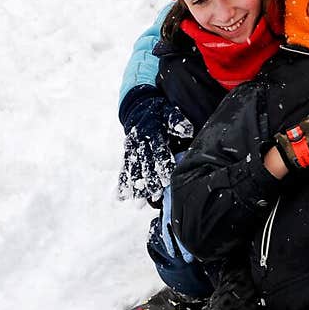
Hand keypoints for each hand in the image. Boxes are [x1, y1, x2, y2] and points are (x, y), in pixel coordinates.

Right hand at [118, 90, 193, 204]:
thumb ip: (177, 121)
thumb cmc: (158, 111)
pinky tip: (121, 197)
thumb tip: (187, 130)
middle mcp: (138, 141)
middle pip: (144, 163)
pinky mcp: (126, 153)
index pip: (158, 150)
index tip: (166, 178)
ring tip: (138, 203)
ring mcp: (130, 148)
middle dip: (150, 180)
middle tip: (155, 195)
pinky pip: (123, 169)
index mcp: (151, 130)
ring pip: (132, 169)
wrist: (137, 106)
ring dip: (135, 187)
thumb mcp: (168, 111)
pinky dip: (121, 183)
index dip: (162, 164)